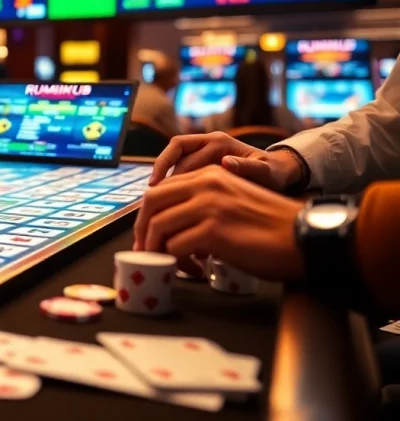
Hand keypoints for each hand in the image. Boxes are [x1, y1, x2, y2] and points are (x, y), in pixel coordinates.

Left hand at [133, 165, 304, 280]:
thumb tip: (172, 227)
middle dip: (142, 230)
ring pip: (159, 227)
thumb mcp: (232, 202)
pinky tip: (196, 272)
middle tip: (145, 252)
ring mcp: (208, 206)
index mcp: (209, 175)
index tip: (146, 235)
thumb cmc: (272, 227)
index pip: (160, 190)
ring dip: (160, 251)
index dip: (147, 214)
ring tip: (175, 266)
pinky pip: (176, 248)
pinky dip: (179, 264)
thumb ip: (203, 205)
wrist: (305, 236)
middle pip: (151, 204)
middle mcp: (205, 184)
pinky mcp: (213, 231)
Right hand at [149, 132, 303, 190]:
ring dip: (165, 178)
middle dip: (162, 174)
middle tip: (154, 196)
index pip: (183, 149)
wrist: (279, 174)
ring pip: (175, 160)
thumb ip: (250, 168)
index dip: (167, 167)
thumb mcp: (267, 172)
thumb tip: (226, 162)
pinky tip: (171, 200)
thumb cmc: (273, 174)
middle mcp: (209, 142)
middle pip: (174, 154)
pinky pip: (182, 169)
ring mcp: (205, 152)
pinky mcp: (204, 163)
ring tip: (157, 199)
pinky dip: (174, 183)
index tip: (159, 187)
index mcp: (220, 141)